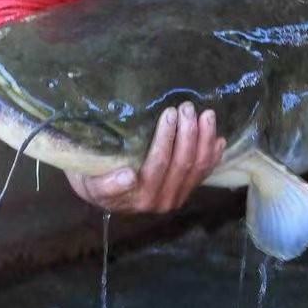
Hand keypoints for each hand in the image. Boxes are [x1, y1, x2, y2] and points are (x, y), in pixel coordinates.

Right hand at [66, 102, 225, 213]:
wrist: (99, 191)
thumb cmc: (91, 177)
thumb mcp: (89, 180)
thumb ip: (105, 183)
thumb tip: (128, 176)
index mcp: (138, 197)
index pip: (158, 165)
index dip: (167, 139)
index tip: (169, 113)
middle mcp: (160, 201)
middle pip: (182, 164)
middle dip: (187, 132)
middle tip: (186, 106)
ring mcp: (176, 196)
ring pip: (197, 167)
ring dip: (204, 139)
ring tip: (206, 114)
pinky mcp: (186, 191)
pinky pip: (205, 172)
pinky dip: (213, 154)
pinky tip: (218, 137)